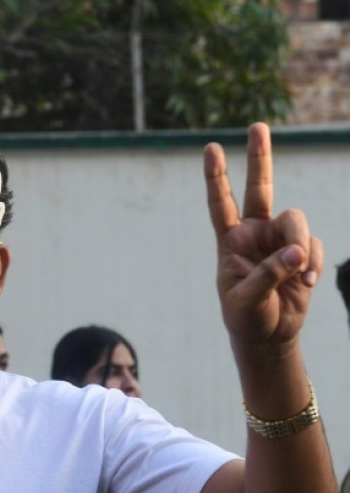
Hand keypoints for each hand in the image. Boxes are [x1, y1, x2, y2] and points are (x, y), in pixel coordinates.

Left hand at [204, 123, 322, 358]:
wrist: (268, 336)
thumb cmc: (246, 316)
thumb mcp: (246, 299)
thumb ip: (268, 274)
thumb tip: (296, 253)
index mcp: (229, 240)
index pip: (220, 203)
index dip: (216, 176)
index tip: (210, 148)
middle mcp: (254, 233)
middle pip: (259, 188)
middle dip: (259, 157)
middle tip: (257, 126)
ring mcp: (279, 240)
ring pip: (296, 221)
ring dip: (299, 247)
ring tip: (297, 276)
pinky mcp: (302, 252)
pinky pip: (313, 245)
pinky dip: (312, 264)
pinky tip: (305, 283)